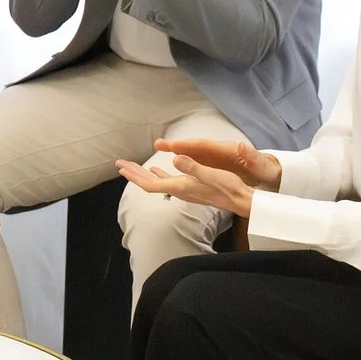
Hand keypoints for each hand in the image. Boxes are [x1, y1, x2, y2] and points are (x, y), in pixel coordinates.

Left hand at [117, 153, 253, 217]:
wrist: (241, 199)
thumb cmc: (228, 186)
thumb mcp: (210, 174)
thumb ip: (192, 167)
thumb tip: (175, 160)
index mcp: (180, 186)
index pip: (149, 184)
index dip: (134, 176)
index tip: (121, 167)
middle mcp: (179, 190)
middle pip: (149, 184)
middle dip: (134, 174)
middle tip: (119, 164)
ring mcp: (184, 190)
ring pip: (157, 182)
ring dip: (143, 174)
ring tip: (131, 167)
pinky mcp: (191, 187)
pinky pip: (168, 181)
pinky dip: (159, 175)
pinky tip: (156, 171)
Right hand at [155, 137, 281, 191]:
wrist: (275, 174)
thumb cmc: (268, 170)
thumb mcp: (262, 165)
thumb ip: (252, 157)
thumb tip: (242, 146)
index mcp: (228, 151)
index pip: (203, 146)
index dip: (186, 145)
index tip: (171, 146)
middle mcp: (220, 152)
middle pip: (194, 148)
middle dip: (176, 146)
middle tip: (157, 145)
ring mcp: (217, 159)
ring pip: (193, 155)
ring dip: (176, 153)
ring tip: (159, 153)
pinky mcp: (217, 166)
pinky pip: (197, 163)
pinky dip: (183, 162)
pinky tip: (172, 166)